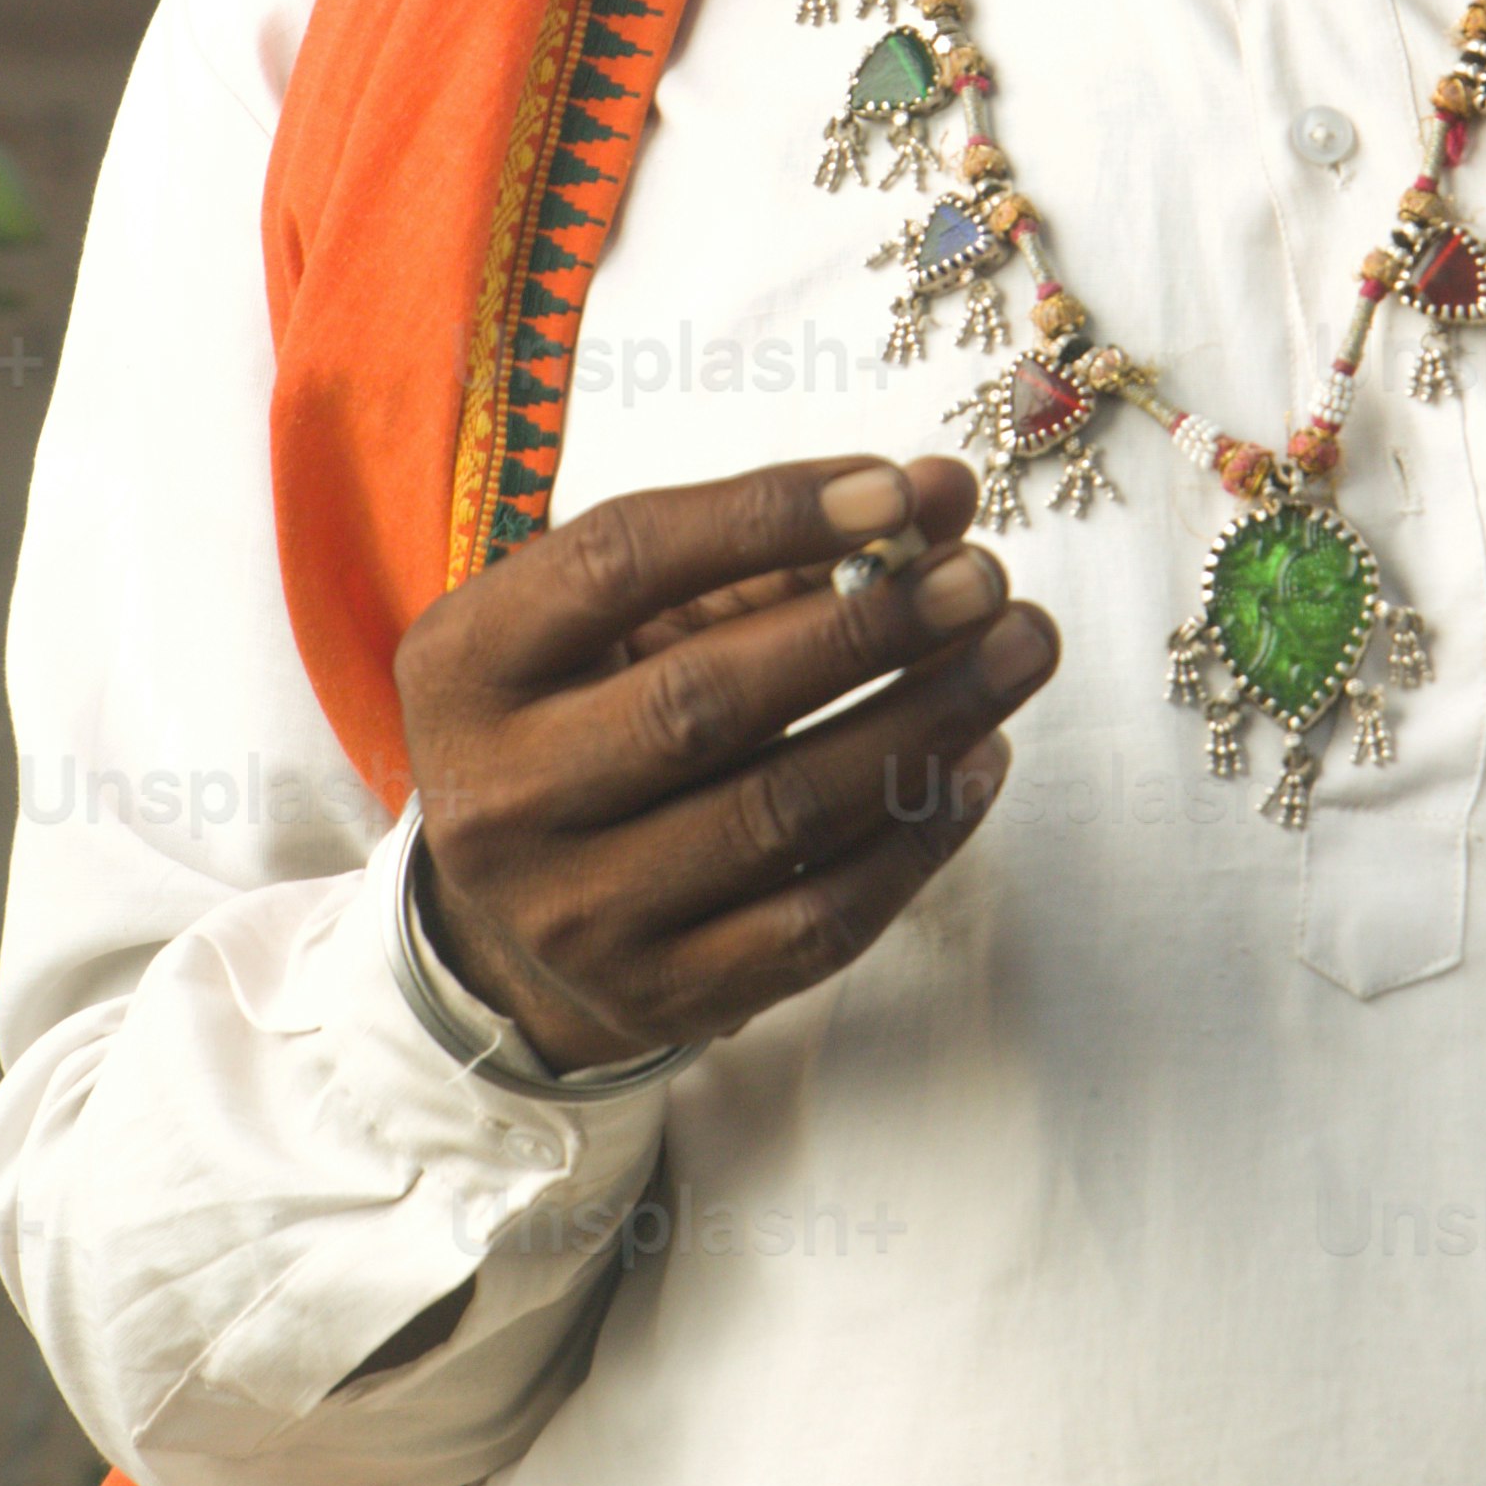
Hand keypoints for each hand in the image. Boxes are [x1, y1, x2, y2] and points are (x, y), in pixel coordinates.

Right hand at [395, 457, 1055, 1072]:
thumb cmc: (590, 713)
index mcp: (468, 663)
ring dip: (925, 721)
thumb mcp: (632, 615)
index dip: (765, 515)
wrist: (511, 917)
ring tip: (1017, 649)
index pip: (619, 561)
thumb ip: (772, 548)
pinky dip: (918, 837)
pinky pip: (817, 920)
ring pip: (780, 814)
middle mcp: (498, 797)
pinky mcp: (660, 997)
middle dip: (869, 626)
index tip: (895, 488)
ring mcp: (575, 914)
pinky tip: (982, 761)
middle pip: (705, 698)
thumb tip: (939, 494)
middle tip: (985, 577)